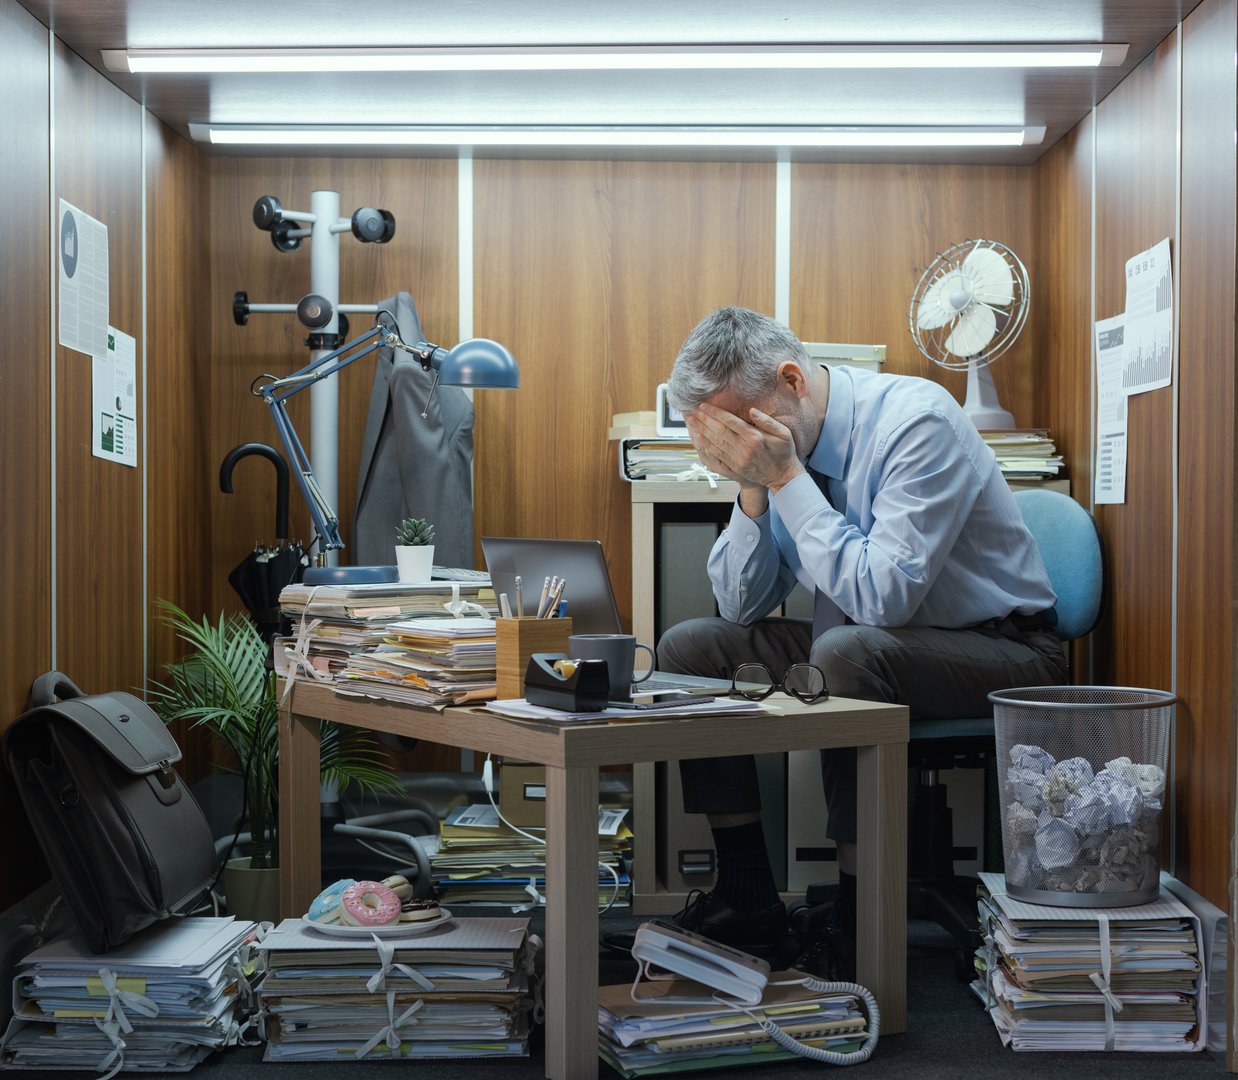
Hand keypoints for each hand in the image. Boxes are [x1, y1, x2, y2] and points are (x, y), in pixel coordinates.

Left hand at [685, 402, 803, 492]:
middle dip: (704, 420)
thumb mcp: (783, 433)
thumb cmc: (784, 452)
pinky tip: (698, 439)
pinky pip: (717, 456)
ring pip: (715, 443)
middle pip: (719, 431)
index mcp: (755, 437)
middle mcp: (744, 448)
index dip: (715, 413)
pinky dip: (706, 447)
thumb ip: (767, 421)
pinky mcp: (735, 468)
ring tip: (691, 422)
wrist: (783, 476)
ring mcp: (738, 460)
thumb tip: (751, 410)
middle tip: (692, 412)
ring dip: (701, 432)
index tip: (704, 406)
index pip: (730, 421)